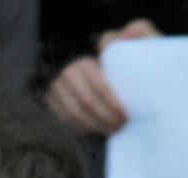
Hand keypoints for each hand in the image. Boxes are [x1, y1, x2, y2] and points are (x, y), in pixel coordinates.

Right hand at [44, 20, 159, 137]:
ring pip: (78, 117)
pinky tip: (99, 132)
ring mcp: (56, 92)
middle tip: (121, 126)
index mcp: (83, 65)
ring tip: (113, 130)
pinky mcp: (52, 108)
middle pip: (88, 104)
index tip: (126, 115)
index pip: (99, 88)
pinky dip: (86, 131)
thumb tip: (127, 36)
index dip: (114, 103)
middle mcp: (66, 76)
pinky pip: (68, 124)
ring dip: (98, 126)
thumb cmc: (118, 72)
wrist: (98, 87)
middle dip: (107, 117)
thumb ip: (135, 36)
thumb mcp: (126, 54)